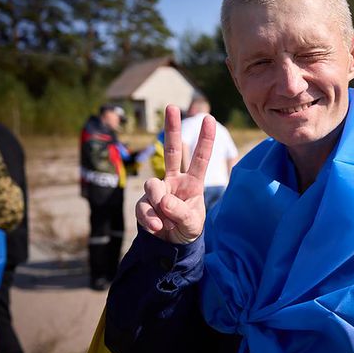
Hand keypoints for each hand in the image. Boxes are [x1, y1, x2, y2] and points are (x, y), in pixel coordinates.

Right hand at [136, 105, 214, 242]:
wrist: (171, 246)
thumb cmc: (187, 229)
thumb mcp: (192, 224)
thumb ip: (180, 212)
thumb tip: (162, 200)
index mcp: (193, 183)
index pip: (200, 159)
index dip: (205, 140)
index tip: (209, 118)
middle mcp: (174, 181)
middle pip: (172, 151)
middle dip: (171, 128)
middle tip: (171, 106)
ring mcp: (158, 190)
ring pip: (152, 186)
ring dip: (159, 207)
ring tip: (166, 223)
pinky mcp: (144, 202)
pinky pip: (143, 207)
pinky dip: (149, 219)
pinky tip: (158, 228)